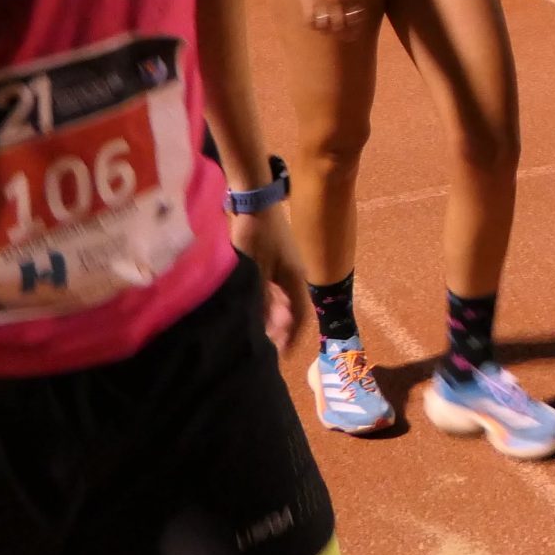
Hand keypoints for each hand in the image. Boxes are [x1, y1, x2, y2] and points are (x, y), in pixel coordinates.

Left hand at [227, 202, 305, 354]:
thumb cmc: (257, 234)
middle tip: (267, 346)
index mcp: (295, 279)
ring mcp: (285, 265)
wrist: (254, 199)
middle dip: (281, 330)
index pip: (300, 316)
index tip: (283, 355)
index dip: (293, 337)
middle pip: (292, 309)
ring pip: (283, 298)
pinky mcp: (274, 258)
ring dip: (274, 316)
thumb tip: (266, 325)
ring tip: (260, 331)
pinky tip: (255, 306)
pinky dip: (268, 302)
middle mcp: (294, 274)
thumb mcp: (256, 269)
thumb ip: (261, 297)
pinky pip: (274, 288)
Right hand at [298, 0, 368, 36]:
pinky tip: (317, 26)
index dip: (355, 29)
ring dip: (329, 31)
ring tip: (329, 32)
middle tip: (344, 38)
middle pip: (341, 25)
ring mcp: (323, 2)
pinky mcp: (309, 0)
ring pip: (326, 26)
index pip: (355, 18)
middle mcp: (338, 1)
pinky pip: (311, 21)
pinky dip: (315, 26)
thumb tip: (353, 7)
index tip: (355, 34)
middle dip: (344, 35)